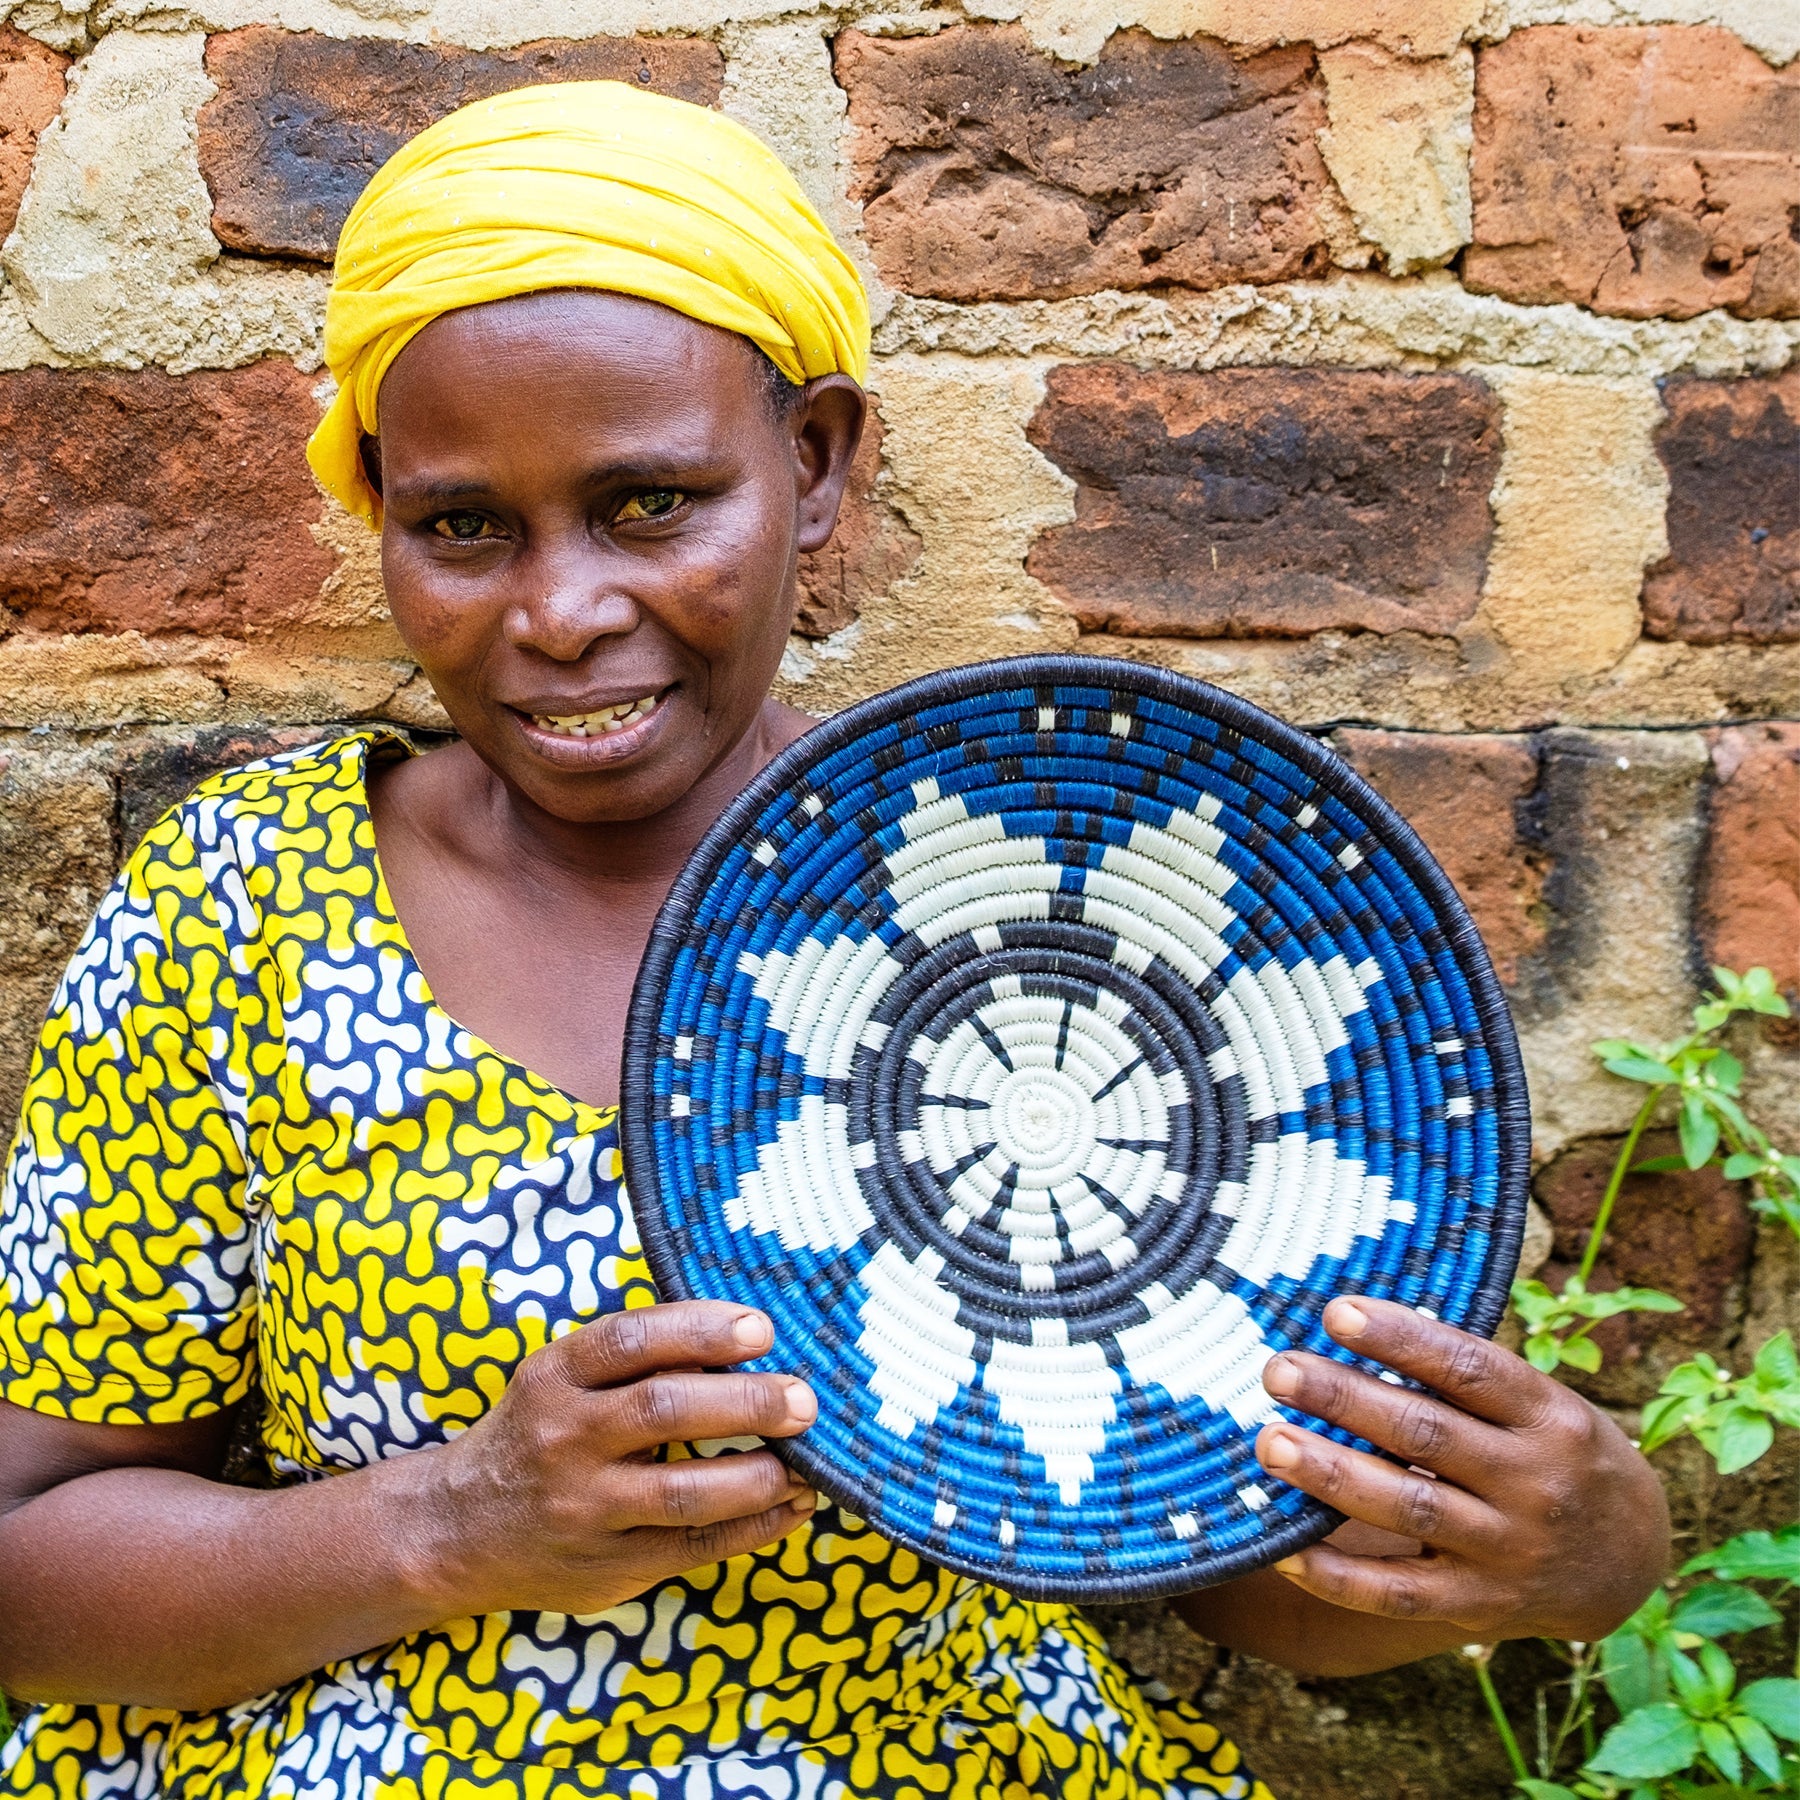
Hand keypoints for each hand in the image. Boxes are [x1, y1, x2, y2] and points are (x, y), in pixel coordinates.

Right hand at [417, 1301, 816, 1617]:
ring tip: (807, 1464)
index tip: (761, 1329)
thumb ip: (636, 1359)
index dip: (702, 1330)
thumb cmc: (538, 1434)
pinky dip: (755, 1528)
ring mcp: (585, 1509)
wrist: (455, 1532)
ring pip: (684, 1492)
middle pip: (666, 1411)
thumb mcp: (562, 1380)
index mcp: (555, 1377)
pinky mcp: (608, 1567)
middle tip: (804, 1400)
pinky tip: (794, 1507)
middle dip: (747, 1401)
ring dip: (759, 1476)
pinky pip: (694, 1547)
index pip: (631, 1339)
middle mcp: (565, 1440)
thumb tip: (746, 1339)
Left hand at [1254, 1295, 1668, 1643]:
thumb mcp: (1541, 1403)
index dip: (1402, 1339)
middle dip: (1346, 1399)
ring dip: (1332, 1475)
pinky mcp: (1480, 1607)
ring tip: (1270, 1443)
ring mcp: (1508, 1550)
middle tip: (1279, 1370)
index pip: (1470, 1368)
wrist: (1628, 1558)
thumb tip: (1354, 1325)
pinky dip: (1338, 1577)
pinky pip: (1400, 1596)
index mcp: (1549, 1416)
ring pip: (1408, 1509)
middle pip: (1426, 1435)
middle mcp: (1534, 1483)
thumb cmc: (1554, 1451)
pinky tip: (1285, 1549)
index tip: (1336, 1313)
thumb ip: (1466, 1376)